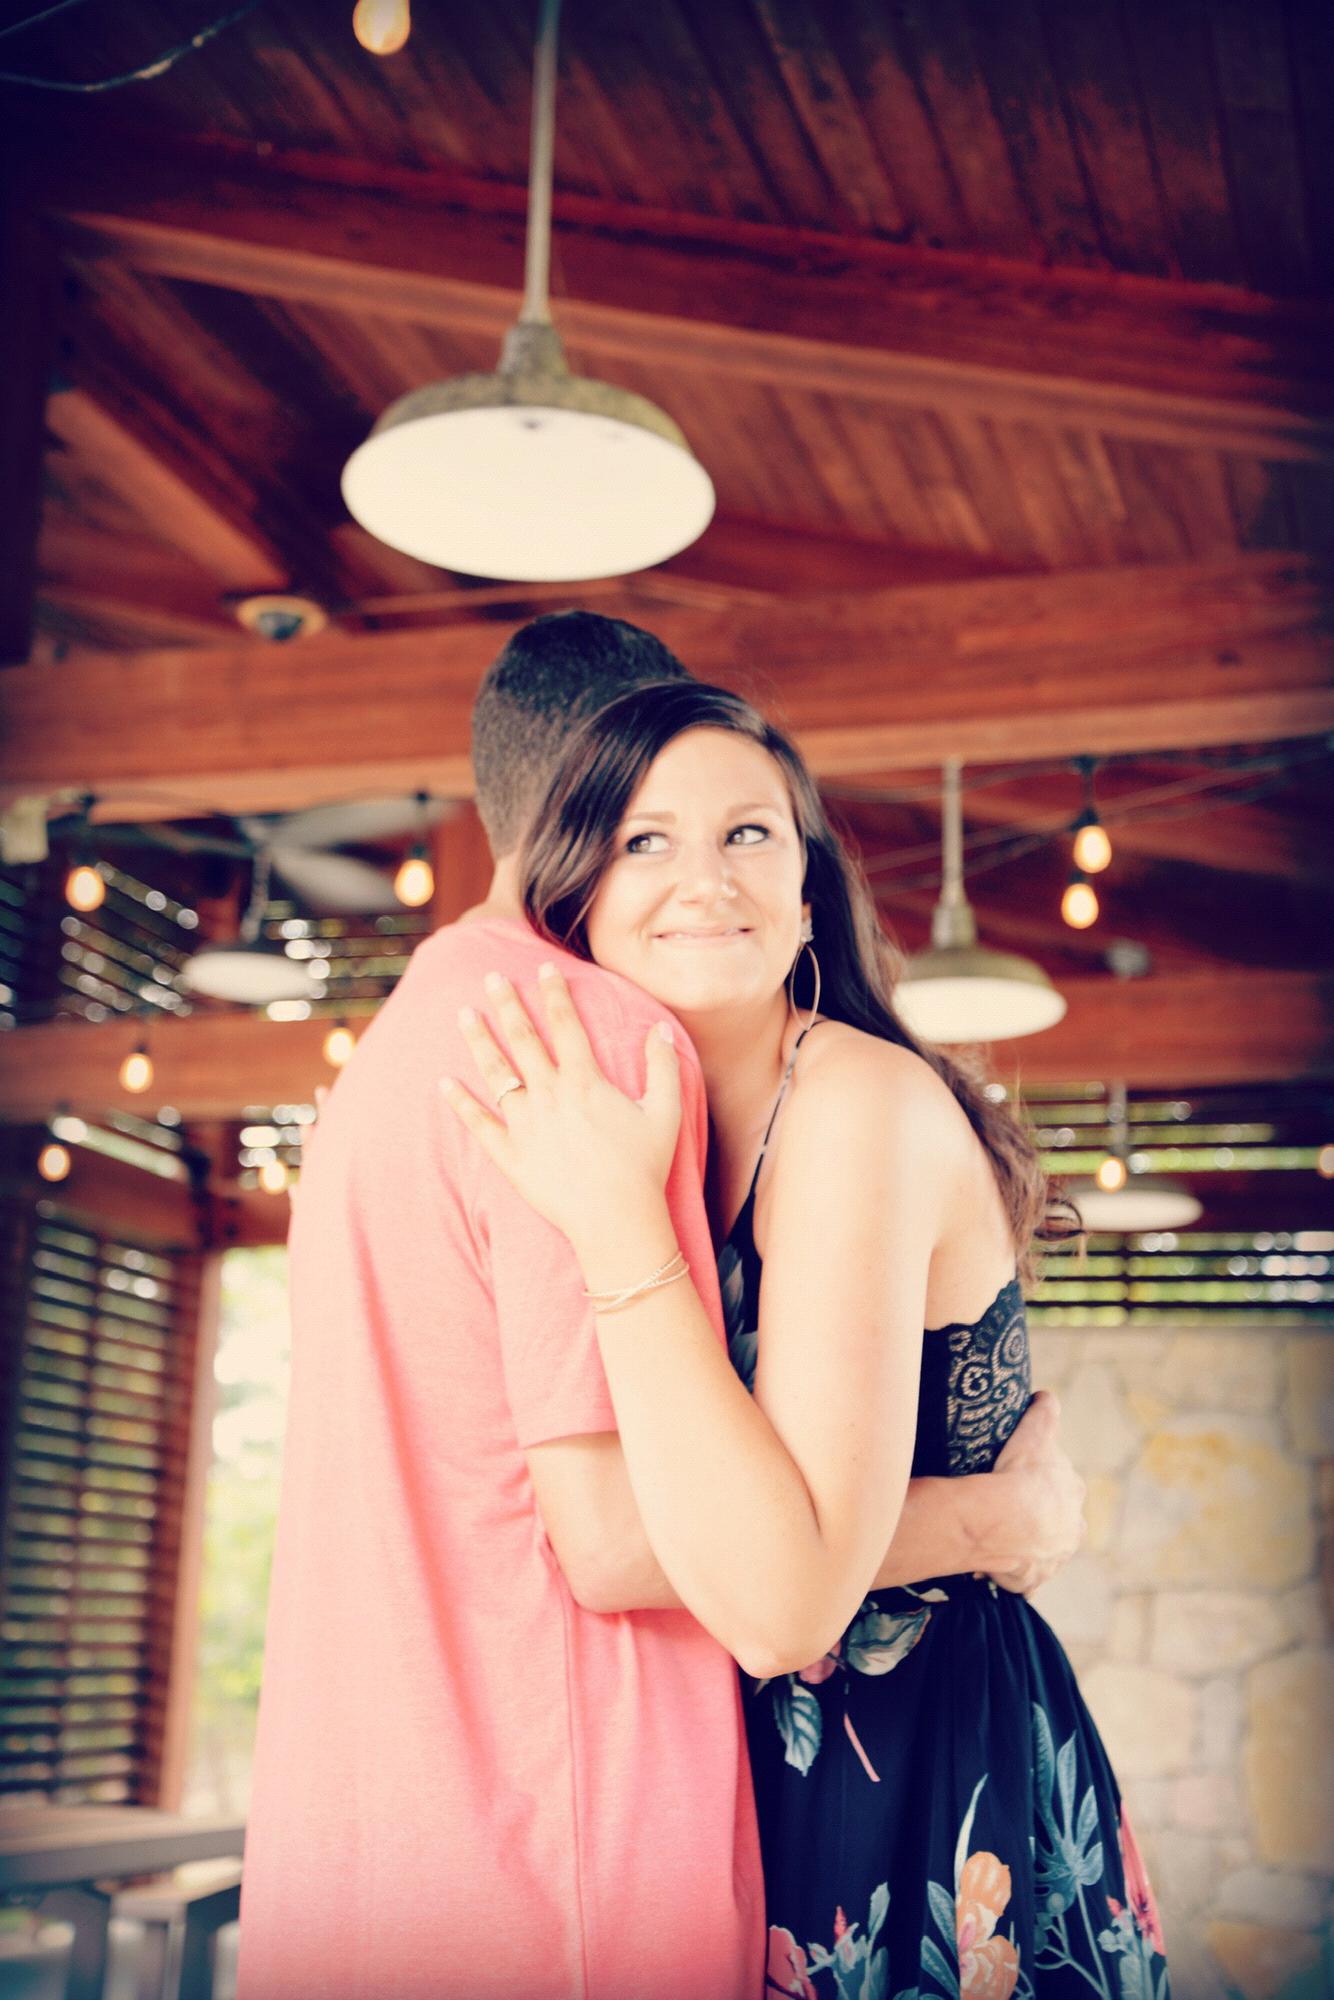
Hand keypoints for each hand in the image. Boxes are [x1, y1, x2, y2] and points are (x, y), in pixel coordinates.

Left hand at [439, 964, 681, 1251]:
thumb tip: (660, 1030)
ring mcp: (525, 1125)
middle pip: (523, 1040)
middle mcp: (550, 1096)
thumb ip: (662, 1067)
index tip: (546, 968)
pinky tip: (445, 1082)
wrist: (616, 1222)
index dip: (555, 994)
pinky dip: (461, 1103)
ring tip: (463, 1013)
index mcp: (585, 1082)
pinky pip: (479, 1123)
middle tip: (492, 977)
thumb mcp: (665, 1113)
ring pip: (496, 1073)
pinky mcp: (510, 1156)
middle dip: (507, 1005)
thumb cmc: (644, 1168)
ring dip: (478, 1040)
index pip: (566, 1026)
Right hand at [985, 1390, 1085, 1595]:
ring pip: (1044, 1552)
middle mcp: (1071, 1530)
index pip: (1064, 1486)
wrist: (1005, 1520)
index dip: (1044, 1482)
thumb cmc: (1022, 1473)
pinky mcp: (1032, 1580)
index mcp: (1073, 1495)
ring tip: (1001, 1538)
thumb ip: (1046, 1410)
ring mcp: (1052, 1558)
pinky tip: (996, 1568)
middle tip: (1010, 1510)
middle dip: (1043, 1519)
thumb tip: (1045, 1395)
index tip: (1023, 1478)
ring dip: (1029, 1547)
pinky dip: (1014, 1576)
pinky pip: (1023, 1580)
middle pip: (1059, 1523)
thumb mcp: (1037, 1431)